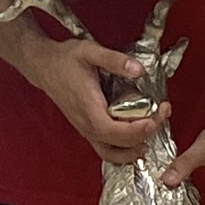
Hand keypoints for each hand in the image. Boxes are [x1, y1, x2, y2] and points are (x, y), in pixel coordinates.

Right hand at [11, 28, 159, 162]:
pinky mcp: (86, 129)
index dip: (137, 130)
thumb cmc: (64, 60)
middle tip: (161, 115)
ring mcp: (85, 129)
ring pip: (112, 153)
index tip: (155, 118)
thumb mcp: (89, 51)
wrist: (44, 66)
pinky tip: (137, 140)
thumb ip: (115, 60)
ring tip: (151, 132)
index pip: (114, 131)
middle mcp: (86, 124)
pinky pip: (107, 149)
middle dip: (144, 134)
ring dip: (134, 149)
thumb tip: (138, 70)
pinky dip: (123, 150)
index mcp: (88, 107)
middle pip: (118, 145)